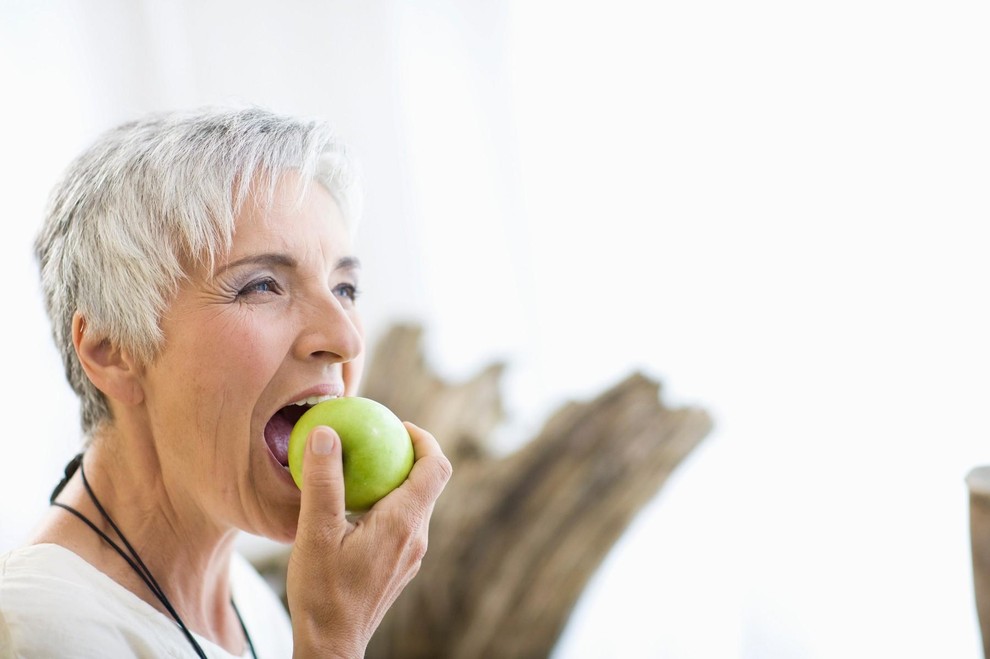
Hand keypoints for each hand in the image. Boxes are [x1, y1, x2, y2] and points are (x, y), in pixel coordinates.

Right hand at [286, 422, 451, 657]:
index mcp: (404, 522)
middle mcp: (417, 537)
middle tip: (373, 440)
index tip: (397, 425)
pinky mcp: (400, 566)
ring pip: (414, 504)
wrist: (331, 647)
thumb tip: (328, 432)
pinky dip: (386, 504)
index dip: (423, 438)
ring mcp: (411, 554)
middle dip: (405, 455)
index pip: (436, 467)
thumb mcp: (316, 533)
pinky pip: (402, 523)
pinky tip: (352, 509)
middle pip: (427, 482)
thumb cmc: (322, 593)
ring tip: (358, 470)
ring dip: (394, 481)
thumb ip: (323, 481)